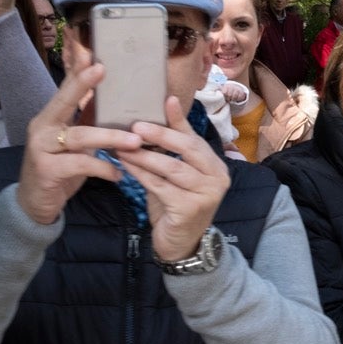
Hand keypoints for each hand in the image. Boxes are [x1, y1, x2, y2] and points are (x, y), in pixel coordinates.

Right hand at [18, 65, 140, 224]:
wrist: (35, 204)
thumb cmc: (59, 169)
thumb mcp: (73, 144)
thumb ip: (86, 123)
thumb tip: (109, 100)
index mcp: (50, 118)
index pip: (64, 90)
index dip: (76, 72)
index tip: (91, 53)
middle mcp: (42, 128)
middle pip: (63, 102)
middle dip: (82, 85)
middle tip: (102, 69)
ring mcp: (41, 148)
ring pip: (79, 136)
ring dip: (110, 137)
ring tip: (135, 141)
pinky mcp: (47, 170)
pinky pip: (80, 164)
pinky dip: (103, 169)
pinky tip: (119, 174)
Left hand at [116, 96, 233, 263]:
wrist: (180, 244)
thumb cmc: (176, 203)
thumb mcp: (177, 173)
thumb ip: (173, 149)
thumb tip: (160, 113)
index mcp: (216, 166)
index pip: (195, 138)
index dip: (179, 120)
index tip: (166, 99)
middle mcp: (218, 178)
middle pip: (188, 149)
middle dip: (161, 136)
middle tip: (136, 125)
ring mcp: (206, 195)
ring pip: (172, 168)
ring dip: (145, 156)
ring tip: (123, 146)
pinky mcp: (189, 209)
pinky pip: (161, 187)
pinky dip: (141, 175)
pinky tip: (126, 166)